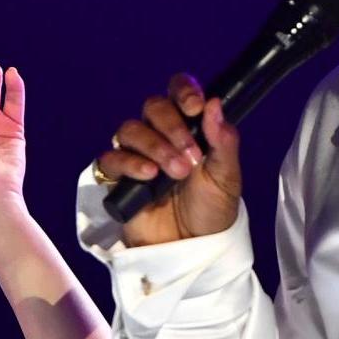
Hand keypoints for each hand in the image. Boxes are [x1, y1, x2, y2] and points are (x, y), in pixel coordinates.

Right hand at [95, 73, 240, 245]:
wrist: (192, 248)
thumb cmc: (211, 211)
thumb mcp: (226, 177)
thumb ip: (223, 141)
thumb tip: (215, 104)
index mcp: (188, 126)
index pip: (177, 92)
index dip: (183, 91)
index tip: (195, 107)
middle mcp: (160, 135)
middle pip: (153, 106)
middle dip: (173, 127)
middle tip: (191, 156)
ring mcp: (137, 154)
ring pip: (130, 129)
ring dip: (155, 146)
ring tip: (176, 172)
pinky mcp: (118, 178)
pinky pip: (111, 158)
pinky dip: (129, 162)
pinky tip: (148, 175)